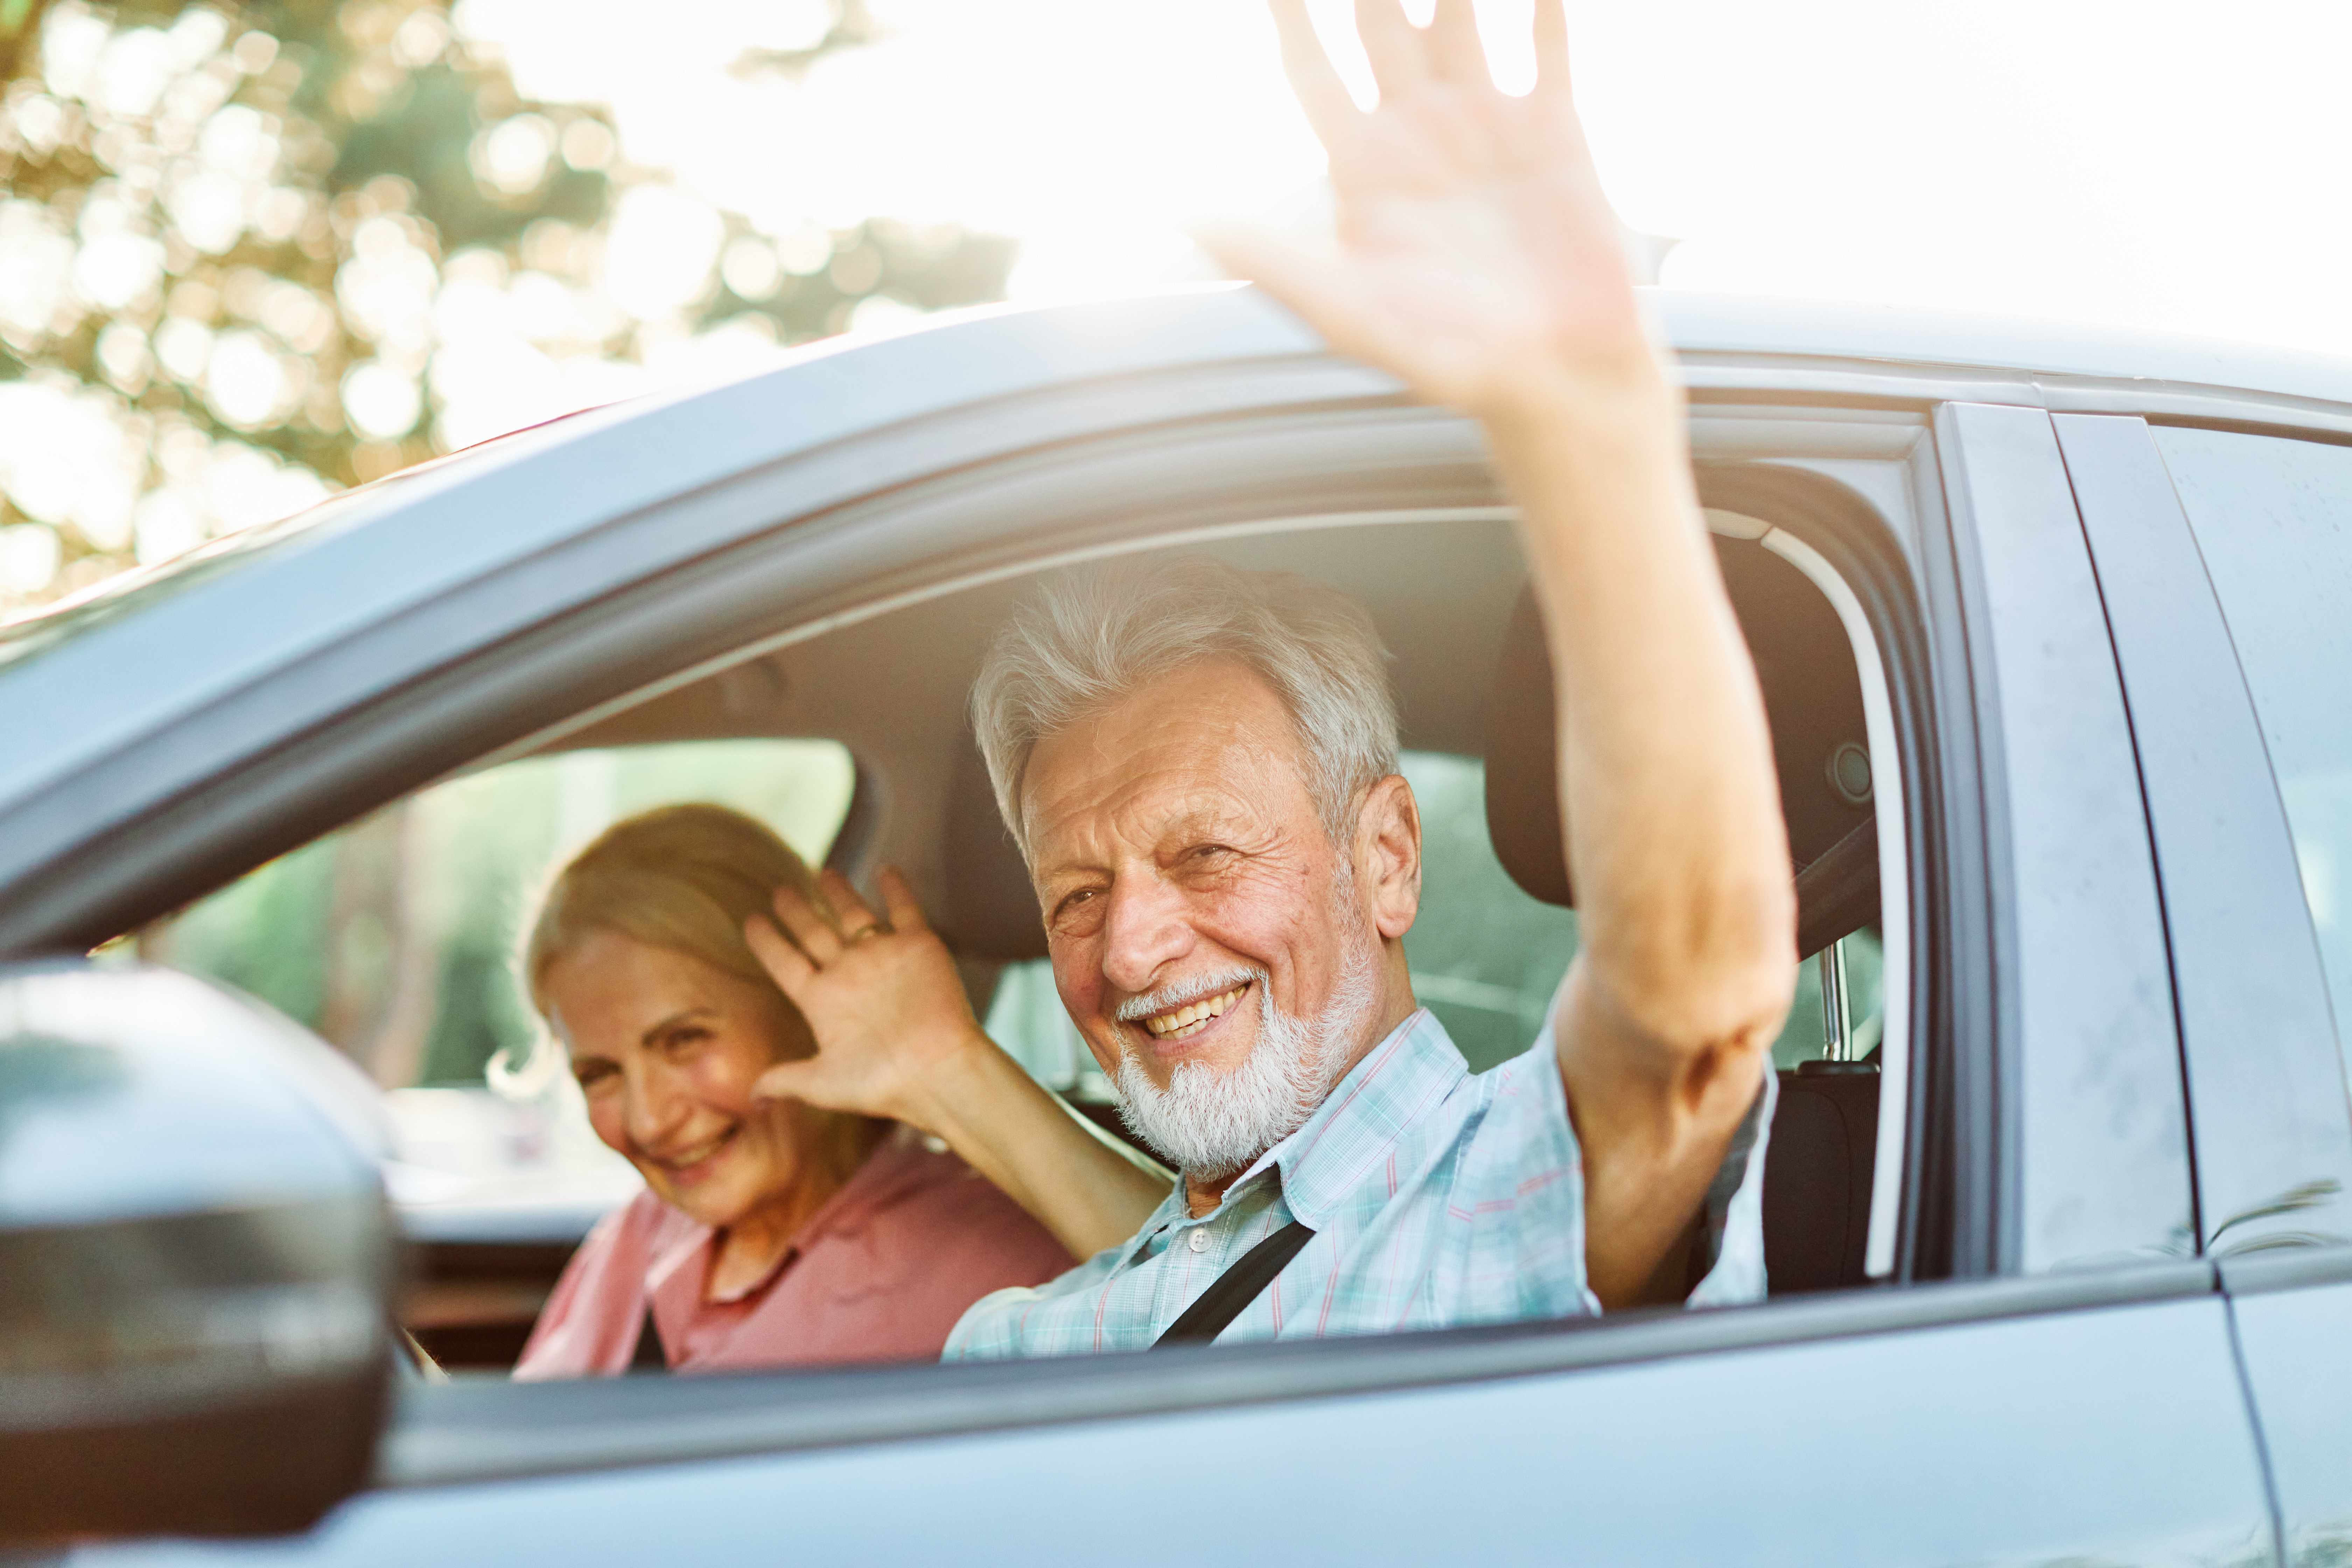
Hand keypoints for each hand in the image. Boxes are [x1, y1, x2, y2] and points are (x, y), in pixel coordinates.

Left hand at [745, 867, 988, 1128]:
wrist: (938, 1073)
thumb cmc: (882, 1084)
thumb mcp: (823, 1084)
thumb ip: (784, 1079)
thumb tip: (750, 1098)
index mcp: (823, 1002)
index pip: (785, 963)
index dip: (767, 942)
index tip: (750, 921)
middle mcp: (849, 975)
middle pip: (815, 933)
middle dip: (797, 911)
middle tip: (780, 891)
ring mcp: (883, 958)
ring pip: (854, 915)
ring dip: (839, 892)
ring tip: (824, 871)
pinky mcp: (918, 947)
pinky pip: (904, 909)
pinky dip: (896, 889)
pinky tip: (886, 869)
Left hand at [1199, 0, 1660, 418]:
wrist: (1556, 383)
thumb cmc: (1448, 362)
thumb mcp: (1351, 313)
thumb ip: (1274, 259)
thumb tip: (1183, 215)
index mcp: (1362, 169)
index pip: (1309, 65)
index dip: (1288, 10)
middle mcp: (1418, 133)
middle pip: (1378, 19)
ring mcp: (1485, 125)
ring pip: (1458, 13)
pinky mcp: (1556, 131)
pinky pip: (1547, 42)